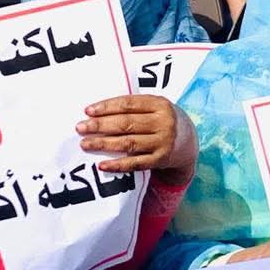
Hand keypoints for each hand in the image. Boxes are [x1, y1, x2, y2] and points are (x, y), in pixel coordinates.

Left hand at [76, 95, 196, 180]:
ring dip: (104, 143)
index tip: (88, 111)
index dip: (107, 107)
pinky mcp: (161, 159)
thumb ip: (134, 107)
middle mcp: (164, 122)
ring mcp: (163, 142)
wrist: (189, 142)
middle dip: (100, 125)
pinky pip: (136, 163)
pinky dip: (118, 164)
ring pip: (128, 143)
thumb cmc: (163, 121)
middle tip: (80, 128)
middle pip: (126, 123)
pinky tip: (102, 165)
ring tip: (85, 143)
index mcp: (161, 105)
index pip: (129, 104)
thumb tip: (97, 112)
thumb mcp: (156, 108)